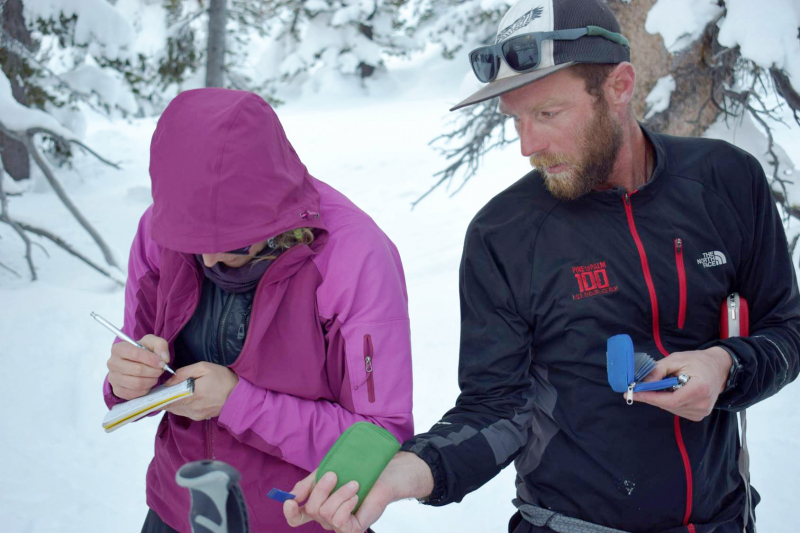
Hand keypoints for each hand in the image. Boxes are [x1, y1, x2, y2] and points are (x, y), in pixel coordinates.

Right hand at [107, 334, 169, 399]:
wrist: (134, 362)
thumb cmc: (143, 351)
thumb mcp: (152, 342)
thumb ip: (160, 346)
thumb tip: (164, 358)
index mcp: (118, 349)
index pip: (135, 354)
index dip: (151, 359)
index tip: (162, 363)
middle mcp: (112, 363)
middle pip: (137, 370)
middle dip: (153, 371)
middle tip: (160, 370)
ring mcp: (113, 378)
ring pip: (136, 383)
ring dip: (151, 381)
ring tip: (155, 376)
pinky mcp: (117, 390)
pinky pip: (134, 393)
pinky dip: (145, 389)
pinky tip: (148, 383)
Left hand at [163, 362, 238, 419]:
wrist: (238, 394)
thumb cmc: (222, 378)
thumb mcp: (204, 367)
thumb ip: (184, 372)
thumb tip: (169, 381)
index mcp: (192, 394)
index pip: (167, 399)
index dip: (160, 395)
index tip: (159, 389)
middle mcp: (192, 408)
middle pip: (170, 406)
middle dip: (166, 398)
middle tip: (167, 388)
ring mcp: (195, 414)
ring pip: (175, 410)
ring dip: (173, 402)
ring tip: (177, 392)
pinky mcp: (199, 418)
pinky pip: (183, 413)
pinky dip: (181, 406)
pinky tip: (186, 398)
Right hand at [283, 452, 432, 532]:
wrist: (382, 474)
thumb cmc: (355, 472)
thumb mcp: (326, 473)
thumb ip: (308, 485)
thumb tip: (292, 497)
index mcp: (317, 505)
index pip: (296, 518)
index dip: (290, 513)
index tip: (291, 501)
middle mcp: (325, 518)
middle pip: (311, 510)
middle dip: (321, 489)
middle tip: (335, 475)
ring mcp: (339, 525)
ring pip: (325, 513)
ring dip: (339, 494)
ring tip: (354, 484)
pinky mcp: (353, 529)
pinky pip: (339, 521)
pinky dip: (347, 504)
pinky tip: (356, 496)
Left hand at [628, 347, 732, 420]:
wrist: (718, 368)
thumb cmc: (698, 361)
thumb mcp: (676, 359)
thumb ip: (659, 370)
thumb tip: (643, 382)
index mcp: (700, 389)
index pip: (671, 400)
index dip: (650, 397)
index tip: (633, 393)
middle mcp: (702, 404)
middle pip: (669, 405)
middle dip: (651, 396)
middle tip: (637, 388)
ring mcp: (701, 412)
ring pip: (671, 409)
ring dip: (660, 398)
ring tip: (661, 385)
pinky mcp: (698, 415)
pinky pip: (676, 410)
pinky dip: (668, 401)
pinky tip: (671, 391)